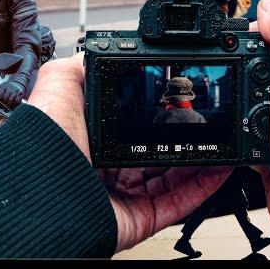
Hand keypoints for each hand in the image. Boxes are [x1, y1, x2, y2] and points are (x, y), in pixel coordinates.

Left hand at [0, 79, 25, 108]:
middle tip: (1, 108)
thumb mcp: (0, 88)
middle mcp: (9, 88)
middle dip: (3, 104)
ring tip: (6, 109)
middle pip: (5, 97)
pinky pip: (17, 101)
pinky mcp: (20, 94)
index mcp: (3, 86)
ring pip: (11, 99)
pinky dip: (14, 105)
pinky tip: (11, 108)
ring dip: (8, 105)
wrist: (16, 84)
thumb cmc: (5, 89)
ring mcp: (15, 91)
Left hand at [27, 54, 231, 252]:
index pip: (135, 127)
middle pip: (159, 153)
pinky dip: (203, 187)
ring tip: (224, 142)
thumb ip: (76, 71)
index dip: (160, 117)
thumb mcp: (58, 92)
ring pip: (174, 178)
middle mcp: (111, 169)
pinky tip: (220, 168)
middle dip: (186, 139)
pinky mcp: (141, 218)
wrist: (45, 194)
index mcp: (95, 141)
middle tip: (210, 123)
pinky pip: (179, 204)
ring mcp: (127, 196)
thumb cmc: (47, 147)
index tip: (181, 103)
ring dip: (202, 161)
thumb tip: (93, 50)